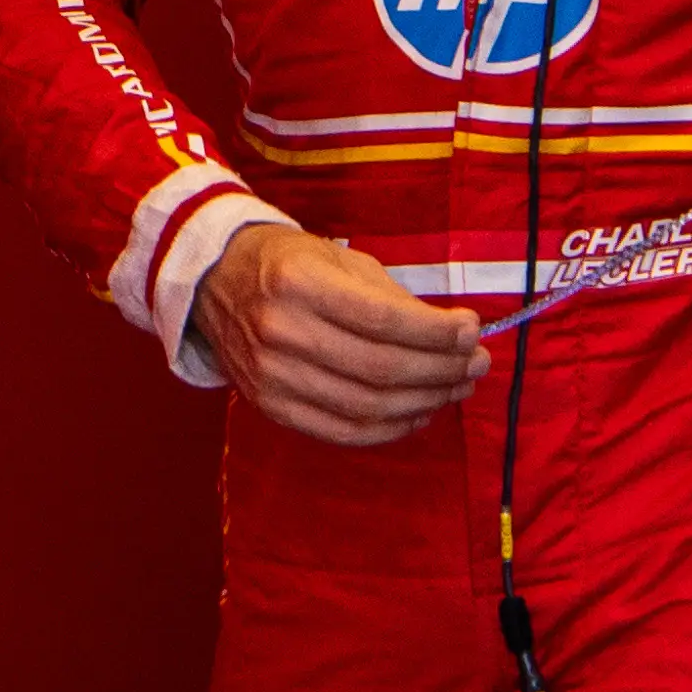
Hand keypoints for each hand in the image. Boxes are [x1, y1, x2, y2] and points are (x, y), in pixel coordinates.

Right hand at [189, 224, 487, 446]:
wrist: (214, 281)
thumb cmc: (288, 263)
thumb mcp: (337, 259)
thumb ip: (391, 298)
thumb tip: (454, 335)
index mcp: (298, 283)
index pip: (383, 320)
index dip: (436, 333)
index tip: (473, 330)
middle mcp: (281, 332)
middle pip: (381, 368)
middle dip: (441, 369)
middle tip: (478, 363)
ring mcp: (272, 377)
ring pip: (367, 406)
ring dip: (425, 401)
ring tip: (457, 387)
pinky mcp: (271, 408)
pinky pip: (343, 432)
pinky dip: (390, 429)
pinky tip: (420, 413)